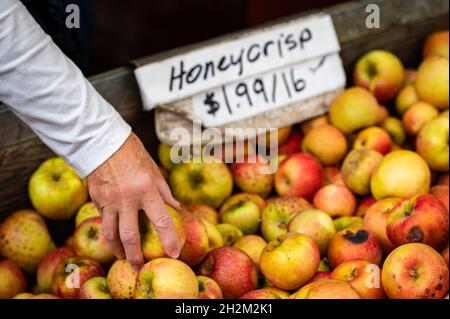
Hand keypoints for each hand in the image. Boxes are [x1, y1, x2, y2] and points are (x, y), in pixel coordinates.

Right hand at [87, 132, 181, 268]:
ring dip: (117, 249)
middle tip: (139, 266)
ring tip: (122, 257)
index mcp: (146, 189)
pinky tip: (113, 235)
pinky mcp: (96, 199)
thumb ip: (164, 192)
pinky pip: (102, 219)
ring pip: (110, 233)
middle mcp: (127, 198)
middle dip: (135, 255)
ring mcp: (109, 200)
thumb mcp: (153, 170)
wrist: (102, 141)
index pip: (161, 220)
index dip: (168, 239)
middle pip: (130, 236)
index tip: (174, 253)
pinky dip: (109, 229)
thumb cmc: (133, 153)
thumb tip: (176, 208)